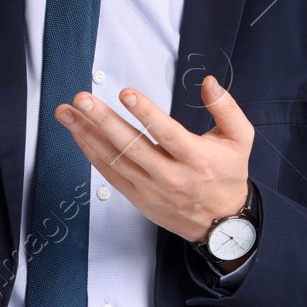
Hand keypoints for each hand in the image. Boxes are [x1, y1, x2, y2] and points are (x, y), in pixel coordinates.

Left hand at [54, 74, 252, 244]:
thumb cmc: (227, 174)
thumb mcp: (240, 138)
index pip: (167, 134)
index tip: (126, 93)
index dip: (145, 113)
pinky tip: (77, 133)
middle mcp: (171, 175)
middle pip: (132, 147)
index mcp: (197, 158)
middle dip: (103, 121)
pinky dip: (90, 152)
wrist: (221, 224)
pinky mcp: (137, 196)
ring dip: (86, 134)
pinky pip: (109, 173)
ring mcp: (151, 188)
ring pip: (114, 159)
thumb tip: (207, 82)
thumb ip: (226, 107)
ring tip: (66, 112)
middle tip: (81, 99)